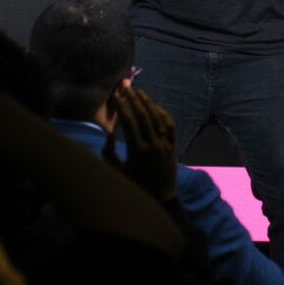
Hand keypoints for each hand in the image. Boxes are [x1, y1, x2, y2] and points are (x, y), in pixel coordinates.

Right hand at [103, 87, 177, 201]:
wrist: (161, 197)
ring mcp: (165, 145)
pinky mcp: (173, 146)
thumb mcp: (118, 171)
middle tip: (126, 87)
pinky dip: (162, 113)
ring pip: (157, 117)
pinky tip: (155, 107)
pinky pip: (169, 125)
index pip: (128, 122)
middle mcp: (153, 145)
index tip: (115, 95)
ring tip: (139, 92)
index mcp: (137, 151)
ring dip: (148, 103)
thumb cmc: (135, 185)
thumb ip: (110, 152)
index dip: (121, 107)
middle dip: (133, 99)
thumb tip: (109, 132)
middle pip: (143, 115)